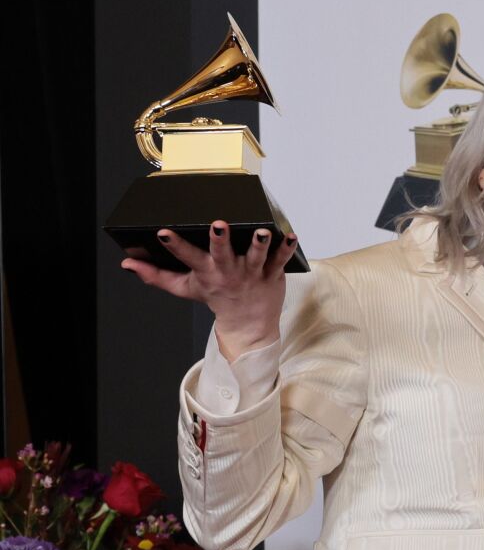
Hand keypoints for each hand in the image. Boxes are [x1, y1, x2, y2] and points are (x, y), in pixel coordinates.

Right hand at [121, 221, 294, 359]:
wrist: (247, 324)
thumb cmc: (216, 298)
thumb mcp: (184, 288)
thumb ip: (155, 275)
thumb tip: (127, 264)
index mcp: (206, 272)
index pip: (187, 256)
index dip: (174, 245)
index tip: (163, 232)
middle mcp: (228, 271)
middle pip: (222, 253)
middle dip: (219, 239)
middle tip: (218, 225)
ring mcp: (252, 273)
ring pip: (255, 256)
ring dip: (258, 243)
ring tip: (261, 231)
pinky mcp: (272, 274)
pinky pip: (280, 260)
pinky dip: (286, 248)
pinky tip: (291, 235)